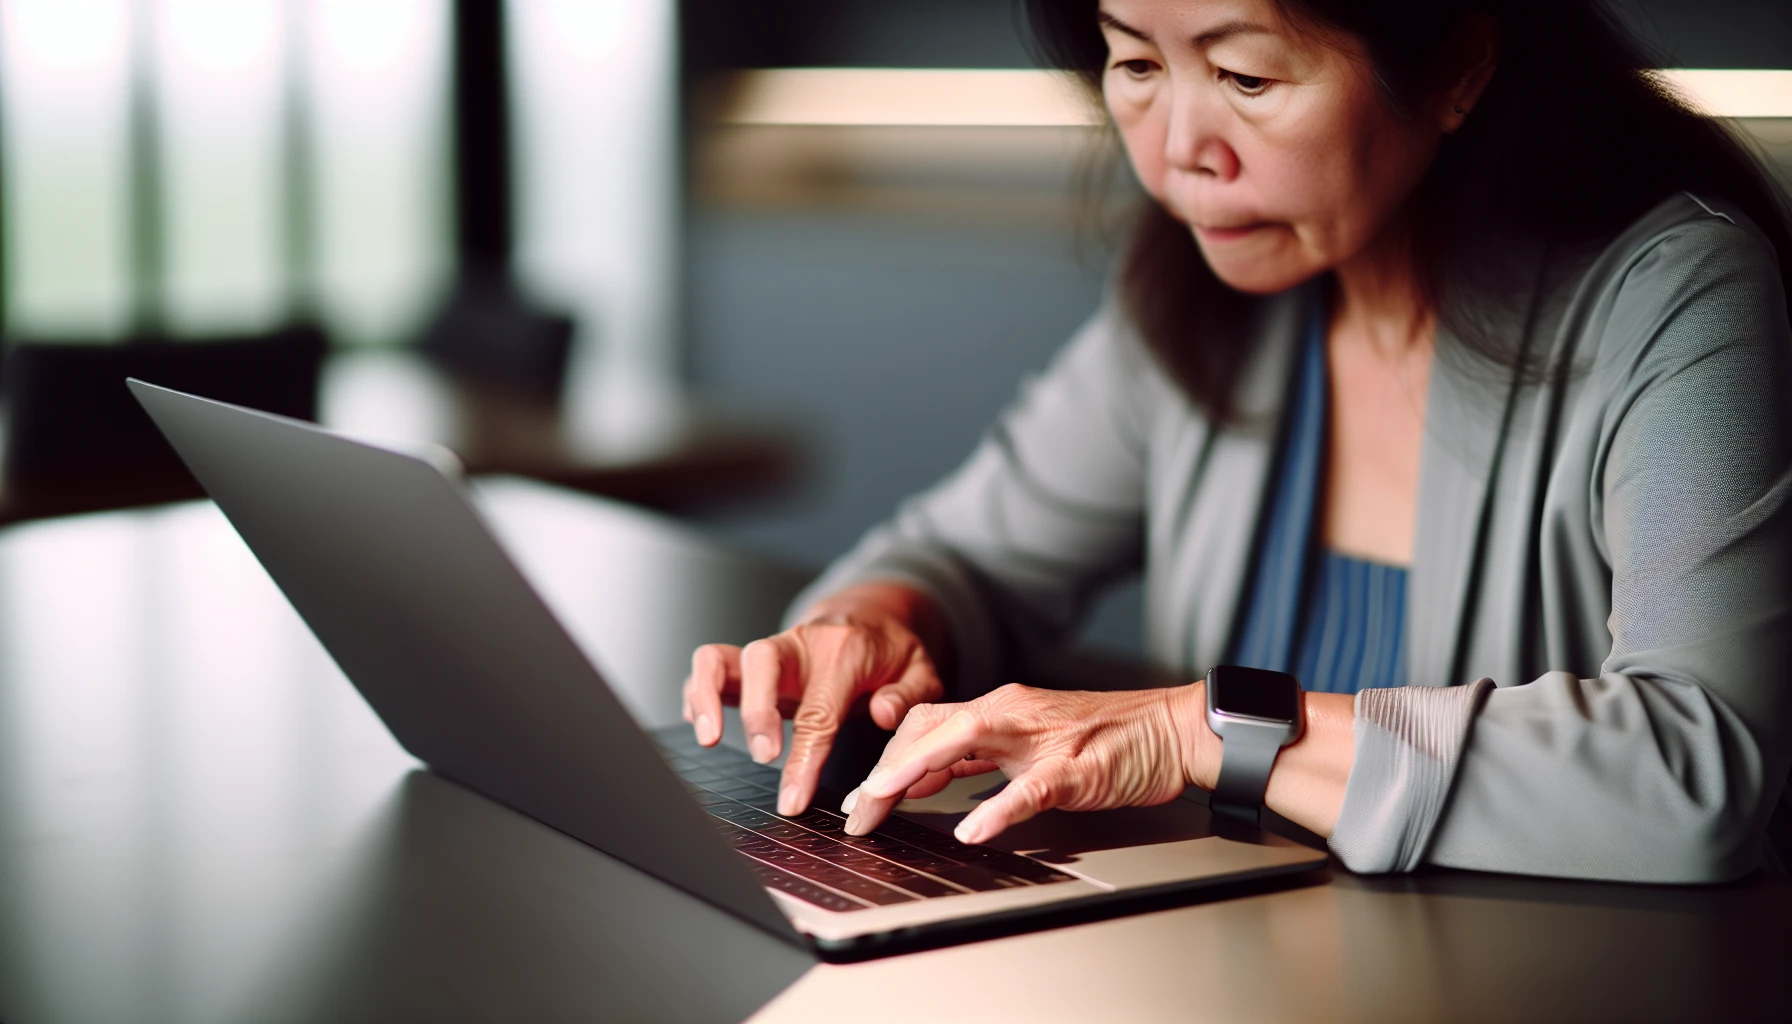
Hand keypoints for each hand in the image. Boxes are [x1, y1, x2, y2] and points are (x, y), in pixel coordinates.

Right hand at [682, 583, 947, 816]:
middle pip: (762, 665)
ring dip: (707, 696)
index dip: (804, 757)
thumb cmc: (891, 652)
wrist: (870, 619)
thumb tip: (882, 713)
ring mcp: (771, 652)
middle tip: (763, 757)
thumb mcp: (921, 669)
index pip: (819, 708)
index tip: (793, 797)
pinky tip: (702, 726)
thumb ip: (909, 694)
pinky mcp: (749, 663)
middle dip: (756, 713)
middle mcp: (799, 643)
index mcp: (844, 648)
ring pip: (720, 657)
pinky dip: (697, 695)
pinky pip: (711, 668)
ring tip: (707, 736)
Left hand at [841, 682, 1204, 844]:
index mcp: (1001, 710)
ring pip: (962, 741)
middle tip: (857, 812)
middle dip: (884, 769)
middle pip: (928, 729)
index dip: (885, 757)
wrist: (1171, 729)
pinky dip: (995, 809)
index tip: (859, 795)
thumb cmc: (1107, 739)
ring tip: (880, 803)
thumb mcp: (1030, 744)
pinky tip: (972, 830)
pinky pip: (1028, 788)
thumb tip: (927, 775)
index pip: (925, 724)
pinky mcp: (1074, 769)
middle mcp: (1012, 714)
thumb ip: (980, 755)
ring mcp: (1041, 740)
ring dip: (912, 772)